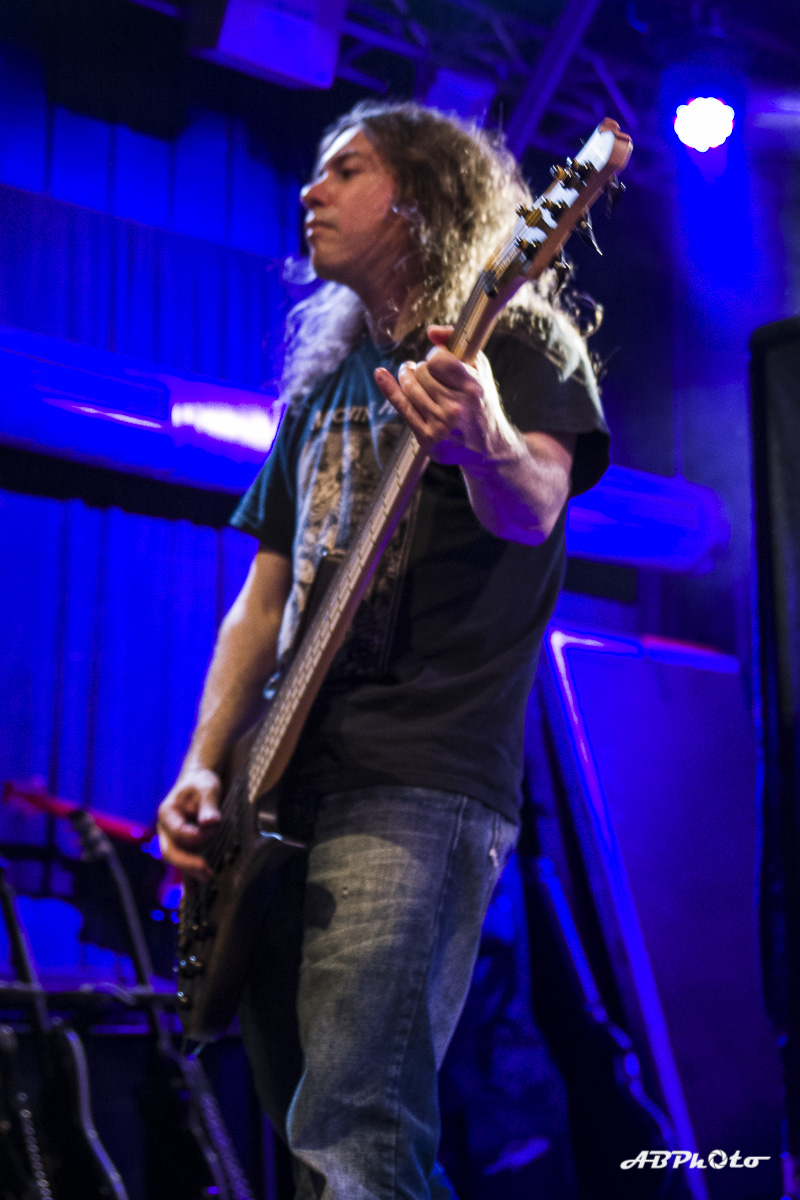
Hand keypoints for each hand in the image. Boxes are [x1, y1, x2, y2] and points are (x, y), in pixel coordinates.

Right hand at [157, 766, 220, 882]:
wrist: (198, 784)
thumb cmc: (201, 783)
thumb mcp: (206, 788)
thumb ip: (208, 805)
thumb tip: (211, 823)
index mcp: (167, 814)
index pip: (178, 832)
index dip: (196, 835)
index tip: (215, 828)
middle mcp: (165, 831)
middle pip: (170, 852)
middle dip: (187, 864)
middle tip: (206, 872)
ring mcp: (172, 841)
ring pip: (176, 861)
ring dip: (188, 874)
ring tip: (202, 886)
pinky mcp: (183, 848)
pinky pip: (183, 866)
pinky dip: (188, 880)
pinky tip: (193, 895)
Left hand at [374, 325, 516, 467]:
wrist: (487, 448)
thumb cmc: (481, 402)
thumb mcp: (479, 371)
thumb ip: (457, 345)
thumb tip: (430, 331)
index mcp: (472, 389)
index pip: (439, 359)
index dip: (436, 356)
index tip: (440, 360)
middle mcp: (456, 408)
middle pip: (422, 372)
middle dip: (423, 369)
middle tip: (431, 376)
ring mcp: (440, 425)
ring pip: (409, 387)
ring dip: (408, 377)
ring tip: (411, 374)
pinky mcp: (427, 438)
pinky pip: (402, 406)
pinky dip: (389, 388)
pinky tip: (381, 374)